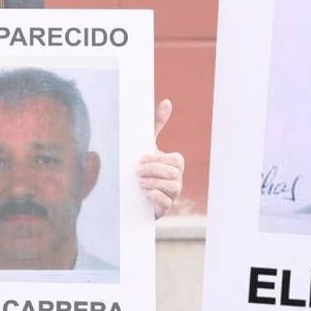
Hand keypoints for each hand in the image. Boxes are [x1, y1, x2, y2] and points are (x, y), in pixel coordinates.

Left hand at [137, 99, 184, 218]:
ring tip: (139, 182)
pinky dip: (157, 198)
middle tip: (137, 171)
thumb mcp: (149, 144)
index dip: (159, 159)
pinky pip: (167, 204)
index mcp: (175, 165)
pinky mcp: (164, 208)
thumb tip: (167, 101)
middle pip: (174, 174)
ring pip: (173, 188)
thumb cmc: (145, 164)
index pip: (176, 160)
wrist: (133, 191)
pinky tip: (146, 193)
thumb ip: (157, 124)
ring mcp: (172, 195)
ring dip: (155, 183)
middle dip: (154, 171)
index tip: (142, 158)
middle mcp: (177, 180)